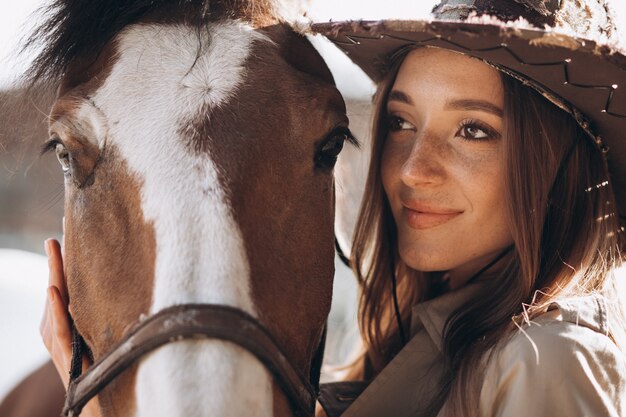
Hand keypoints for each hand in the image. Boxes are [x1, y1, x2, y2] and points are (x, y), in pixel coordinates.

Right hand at [40, 238, 100, 416]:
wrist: (102, 407)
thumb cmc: (108, 372)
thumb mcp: (108, 338)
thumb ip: (108, 316)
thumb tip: (135, 284)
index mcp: (67, 327)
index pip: (64, 289)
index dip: (62, 265)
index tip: (63, 235)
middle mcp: (58, 334)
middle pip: (56, 293)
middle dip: (56, 264)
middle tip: (56, 237)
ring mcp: (60, 347)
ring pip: (54, 308)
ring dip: (54, 278)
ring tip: (54, 251)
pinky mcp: (67, 359)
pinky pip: (60, 332)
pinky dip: (56, 310)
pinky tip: (53, 289)